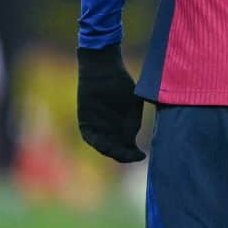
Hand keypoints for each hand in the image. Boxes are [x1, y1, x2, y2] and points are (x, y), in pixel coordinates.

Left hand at [76, 45, 144, 161]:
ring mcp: (96, 128)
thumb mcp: (133, 106)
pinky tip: (109, 147)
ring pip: (104, 147)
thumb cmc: (122, 84)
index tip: (142, 156)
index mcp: (122, 128)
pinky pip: (91, 138)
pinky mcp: (85, 123)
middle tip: (134, 156)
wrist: (103, 71)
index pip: (126, 148)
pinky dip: (98, 143)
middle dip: (125, 156)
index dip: (133, 154)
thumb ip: (133, 123)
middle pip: (115, 150)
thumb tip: (132, 140)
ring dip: (113, 152)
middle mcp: (108, 131)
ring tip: (124, 153)